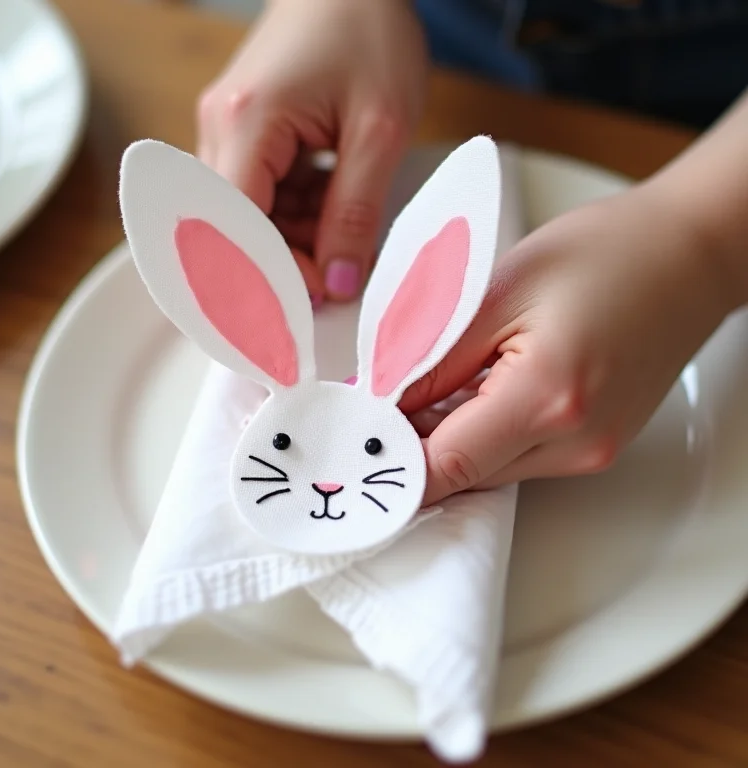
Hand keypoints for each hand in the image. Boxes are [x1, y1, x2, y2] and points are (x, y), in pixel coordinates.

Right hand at [196, 0, 426, 301]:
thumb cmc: (369, 32)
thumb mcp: (379, 130)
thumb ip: (355, 213)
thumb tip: (338, 283)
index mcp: (246, 124)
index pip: (234, 231)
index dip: (264, 281)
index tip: (305, 313)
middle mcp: (220, 129)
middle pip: (235, 231)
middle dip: (282, 264)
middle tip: (336, 284)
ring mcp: (228, 129)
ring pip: (249, 218)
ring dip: (295, 241)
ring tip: (348, 237)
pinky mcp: (245, 131)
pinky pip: (261, 195)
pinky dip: (297, 215)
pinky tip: (334, 209)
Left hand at [401, 182, 735, 503]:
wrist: (687, 255)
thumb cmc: (604, 254)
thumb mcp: (498, 291)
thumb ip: (432, 356)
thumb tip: (380, 401)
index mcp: (547, 399)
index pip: (443, 467)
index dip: (389, 462)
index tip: (352, 443)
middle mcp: (575, 443)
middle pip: (462, 475)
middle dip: (411, 446)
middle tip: (378, 404)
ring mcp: (591, 452)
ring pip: (487, 471)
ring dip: (447, 440)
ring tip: (430, 387)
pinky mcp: (596, 446)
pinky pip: (518, 457)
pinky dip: (483, 435)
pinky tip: (473, 393)